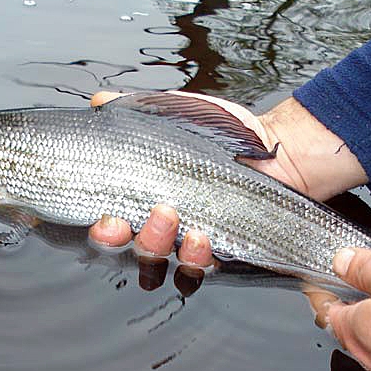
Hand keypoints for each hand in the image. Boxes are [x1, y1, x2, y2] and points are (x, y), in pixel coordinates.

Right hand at [88, 91, 368, 254]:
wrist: (271, 147)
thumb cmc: (219, 133)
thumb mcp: (173, 113)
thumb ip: (134, 109)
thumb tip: (98, 101)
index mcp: (145, 197)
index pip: (112, 224)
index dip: (103, 229)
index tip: (106, 219)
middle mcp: (163, 226)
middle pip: (134, 249)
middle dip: (131, 237)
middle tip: (145, 213)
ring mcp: (190, 241)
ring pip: (164, 263)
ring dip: (161, 246)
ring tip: (176, 219)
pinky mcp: (221, 251)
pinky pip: (202, 269)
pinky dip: (198, 258)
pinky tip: (202, 238)